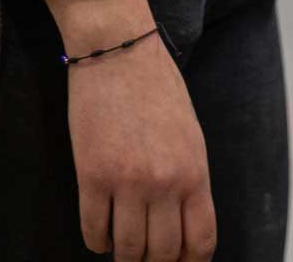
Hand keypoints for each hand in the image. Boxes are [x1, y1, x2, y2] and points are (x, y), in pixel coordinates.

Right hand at [52, 0, 215, 261]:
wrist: (118, 51)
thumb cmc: (157, 89)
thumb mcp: (190, 136)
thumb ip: (189, 181)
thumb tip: (181, 225)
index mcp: (195, 172)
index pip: (200, 241)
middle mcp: (165, 183)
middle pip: (162, 253)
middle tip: (144, 255)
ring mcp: (128, 181)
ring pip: (127, 250)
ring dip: (123, 255)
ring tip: (120, 245)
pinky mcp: (92, 176)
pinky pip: (94, 231)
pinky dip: (97, 241)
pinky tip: (100, 233)